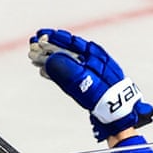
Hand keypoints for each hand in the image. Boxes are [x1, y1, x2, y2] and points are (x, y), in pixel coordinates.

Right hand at [29, 29, 152, 141]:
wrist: (119, 118)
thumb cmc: (106, 98)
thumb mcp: (85, 83)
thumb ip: (68, 71)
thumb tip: (50, 60)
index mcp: (96, 56)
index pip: (72, 42)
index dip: (54, 37)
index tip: (39, 35)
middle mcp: (94, 62)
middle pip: (68, 50)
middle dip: (49, 47)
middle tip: (32, 44)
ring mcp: (91, 74)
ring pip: (67, 62)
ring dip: (50, 59)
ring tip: (34, 57)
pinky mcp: (88, 87)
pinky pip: (69, 75)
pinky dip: (57, 72)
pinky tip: (45, 71)